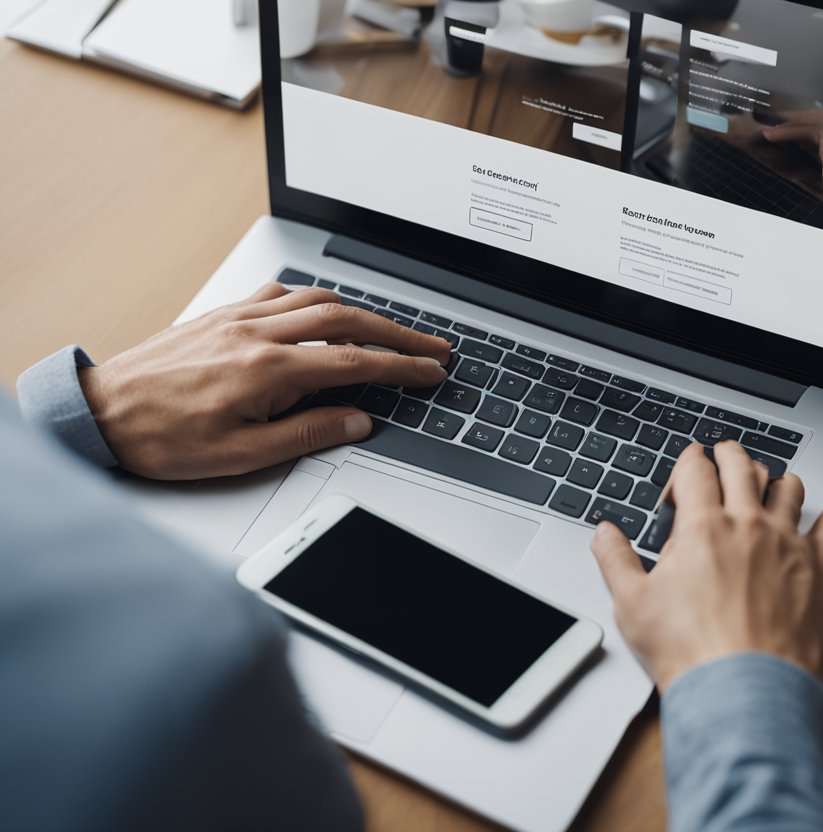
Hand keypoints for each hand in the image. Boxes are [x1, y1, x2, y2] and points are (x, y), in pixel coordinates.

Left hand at [79, 283, 450, 479]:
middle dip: (398, 332)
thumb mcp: (241, 455)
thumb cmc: (162, 438)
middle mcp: (256, 334)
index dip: (401, 366)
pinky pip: (280, 294)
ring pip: (317, 300)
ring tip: (391, 329)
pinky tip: (323, 312)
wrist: (100, 413)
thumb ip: (307, 434)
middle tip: (432, 345)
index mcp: (266, 372)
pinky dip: (314, 300)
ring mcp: (238, 318)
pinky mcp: (222, 315)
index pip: (354, 363)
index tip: (431, 371)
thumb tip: (356, 420)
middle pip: (347, 320)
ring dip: (363, 312)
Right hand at [591, 441, 822, 692]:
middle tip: (723, 454)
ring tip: (770, 484)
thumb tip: (603, 533)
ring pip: (788, 488)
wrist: (741, 689)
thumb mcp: (633, 604)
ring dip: (776, 480)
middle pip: (742, 466)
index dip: (688, 460)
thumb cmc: (690, 651)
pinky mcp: (817, 570)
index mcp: (701, 527)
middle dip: (729, 454)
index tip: (688, 461)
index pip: (696, 470)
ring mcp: (787, 544)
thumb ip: (615, 560)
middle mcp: (748, 525)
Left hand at [761, 109, 822, 245]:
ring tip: (766, 128)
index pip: (806, 146)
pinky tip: (772, 135)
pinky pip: (810, 128)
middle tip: (764, 129)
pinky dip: (789, 128)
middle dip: (786, 124)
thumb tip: (779, 231)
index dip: (786, 142)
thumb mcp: (814, 215)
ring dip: (787, 121)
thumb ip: (800, 220)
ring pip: (811, 121)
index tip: (765, 147)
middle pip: (809, 127)